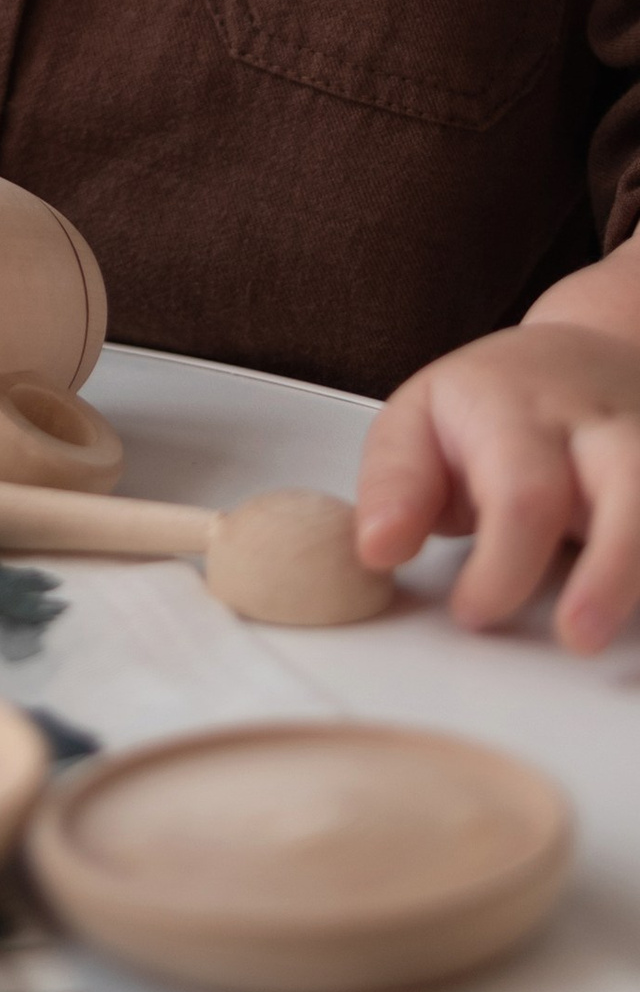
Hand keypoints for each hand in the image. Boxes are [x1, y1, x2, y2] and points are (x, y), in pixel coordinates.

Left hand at [356, 319, 639, 649]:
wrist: (582, 356)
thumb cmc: (492, 401)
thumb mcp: (421, 421)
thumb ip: (397, 484)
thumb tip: (377, 548)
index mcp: (518, 408)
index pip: (522, 492)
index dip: (502, 565)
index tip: (473, 611)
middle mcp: (596, 424)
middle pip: (625, 484)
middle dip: (609, 569)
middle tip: (577, 636)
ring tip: (610, 634)